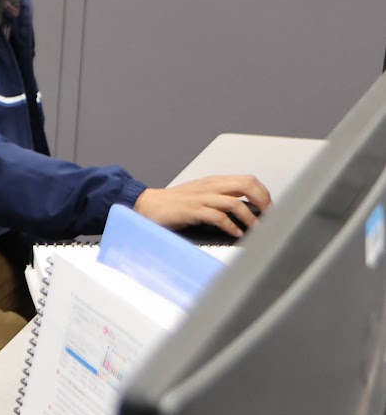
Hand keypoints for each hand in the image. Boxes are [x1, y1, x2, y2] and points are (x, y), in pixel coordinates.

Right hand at [134, 174, 271, 238]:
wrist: (146, 205)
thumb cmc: (172, 204)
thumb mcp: (199, 195)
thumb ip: (219, 198)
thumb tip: (244, 211)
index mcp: (213, 182)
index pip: (248, 180)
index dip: (263, 193)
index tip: (269, 208)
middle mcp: (210, 186)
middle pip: (246, 185)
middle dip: (263, 201)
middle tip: (269, 216)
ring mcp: (201, 198)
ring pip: (234, 202)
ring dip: (249, 217)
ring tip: (256, 229)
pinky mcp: (192, 211)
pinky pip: (217, 217)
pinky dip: (230, 226)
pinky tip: (235, 233)